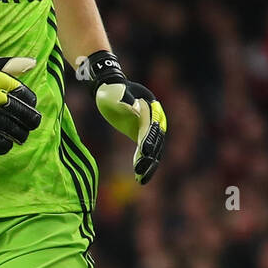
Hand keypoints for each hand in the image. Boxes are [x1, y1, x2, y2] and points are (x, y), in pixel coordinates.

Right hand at [0, 56, 40, 154]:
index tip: (31, 106)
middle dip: (31, 120)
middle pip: (19, 112)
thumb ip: (10, 65)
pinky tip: (7, 144)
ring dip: (20, 135)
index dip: (31, 102)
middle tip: (33, 124)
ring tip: (22, 137)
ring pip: (9, 128)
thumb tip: (33, 63)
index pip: (23, 93)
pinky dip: (3, 145)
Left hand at [80, 50, 165, 184]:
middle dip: (149, 157)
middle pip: (155, 141)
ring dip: (148, 165)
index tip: (145, 153)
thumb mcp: (115, 92)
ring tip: (141, 180)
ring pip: (153, 149)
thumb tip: (135, 110)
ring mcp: (150, 127)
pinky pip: (145, 150)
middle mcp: (155, 118)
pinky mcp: (142, 134)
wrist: (111, 88)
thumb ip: (125, 100)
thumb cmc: (112, 89)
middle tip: (141, 171)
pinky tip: (139, 177)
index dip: (148, 141)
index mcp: (150, 107)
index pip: (151, 127)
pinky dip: (143, 162)